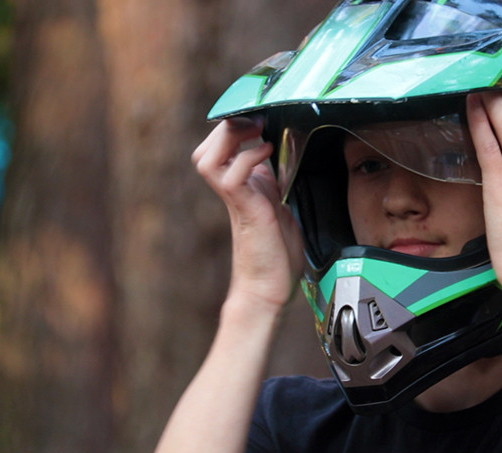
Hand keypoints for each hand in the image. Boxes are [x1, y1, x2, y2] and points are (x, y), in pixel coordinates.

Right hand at [192, 119, 304, 317]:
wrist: (270, 288)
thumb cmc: (279, 255)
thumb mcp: (285, 208)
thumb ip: (281, 184)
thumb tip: (293, 162)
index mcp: (242, 187)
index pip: (222, 149)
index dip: (234, 128)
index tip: (261, 115)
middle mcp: (234, 191)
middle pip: (207, 148)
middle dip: (229, 126)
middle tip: (255, 120)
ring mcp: (236, 200)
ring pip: (207, 158)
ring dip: (231, 138)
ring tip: (256, 130)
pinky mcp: (244, 210)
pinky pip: (232, 176)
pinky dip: (248, 157)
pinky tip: (267, 152)